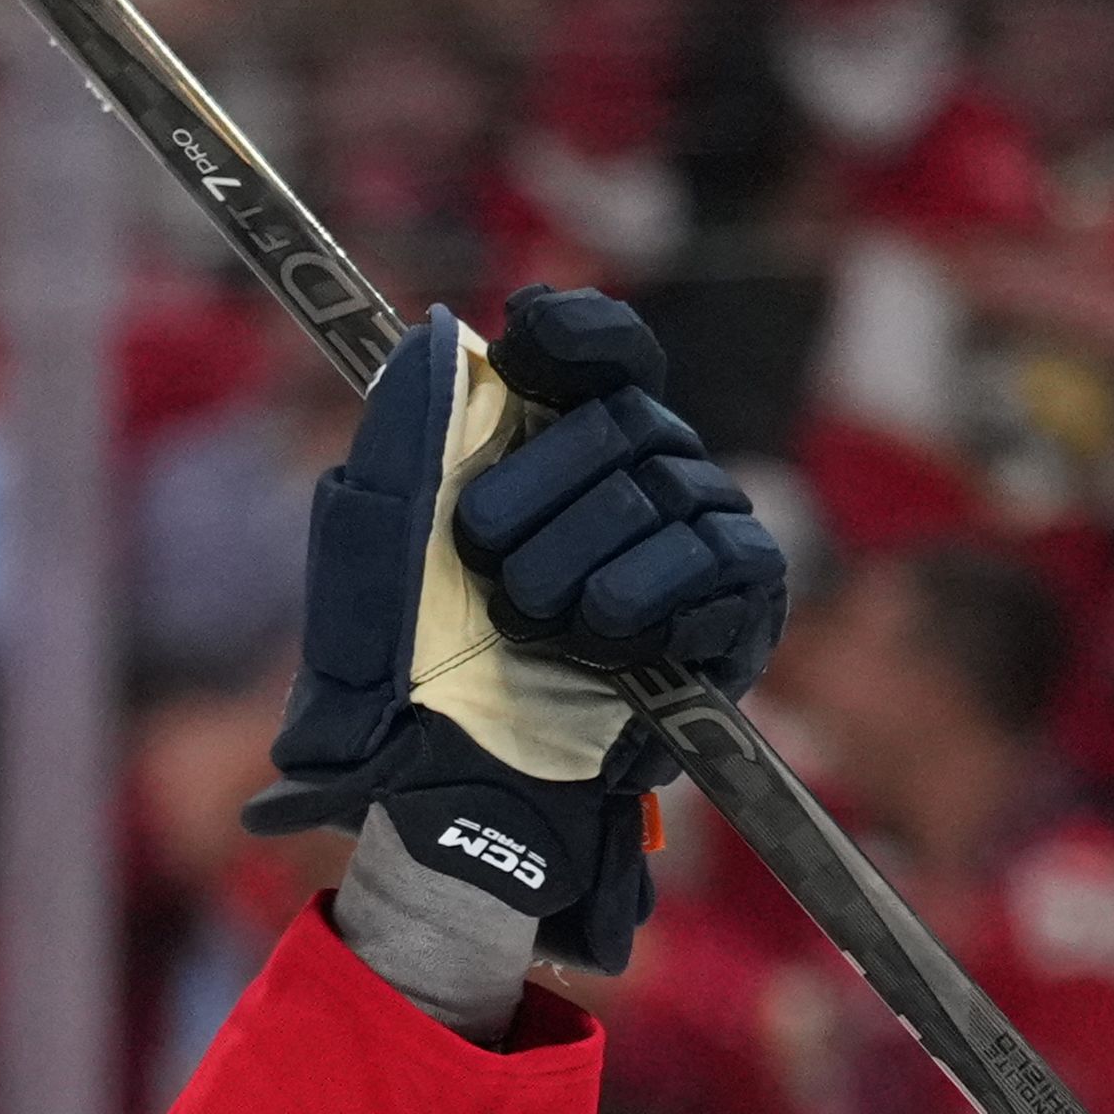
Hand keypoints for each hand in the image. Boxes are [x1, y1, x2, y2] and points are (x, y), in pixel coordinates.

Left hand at [253, 287, 785, 973]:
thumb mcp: (375, 551)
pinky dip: (651, 590)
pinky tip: (603, 631)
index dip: (575, 334)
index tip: (525, 343)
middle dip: (540, 488)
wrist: (454, 779)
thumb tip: (442, 333)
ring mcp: (693, 532)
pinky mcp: (738, 602)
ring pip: (667, 486)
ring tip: (532, 622)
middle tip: (487, 562)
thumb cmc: (409, 671)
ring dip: (579, 558)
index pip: (598, 345)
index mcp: (550, 443)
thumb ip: (401, 440)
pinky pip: (722, 555)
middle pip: (624, 417)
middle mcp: (632, 473)